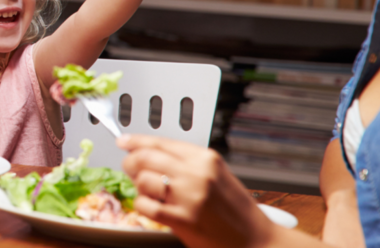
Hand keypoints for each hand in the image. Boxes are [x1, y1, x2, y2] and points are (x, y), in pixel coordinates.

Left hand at [118, 134, 279, 247]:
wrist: (255, 240)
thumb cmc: (236, 210)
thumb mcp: (216, 174)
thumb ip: (187, 162)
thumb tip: (150, 154)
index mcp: (205, 159)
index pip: (160, 142)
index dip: (136, 141)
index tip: (124, 141)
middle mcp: (196, 174)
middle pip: (145, 157)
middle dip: (131, 162)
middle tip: (130, 168)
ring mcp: (188, 197)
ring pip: (143, 180)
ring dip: (139, 186)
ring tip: (148, 192)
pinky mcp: (182, 219)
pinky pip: (146, 205)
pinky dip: (142, 205)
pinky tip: (150, 206)